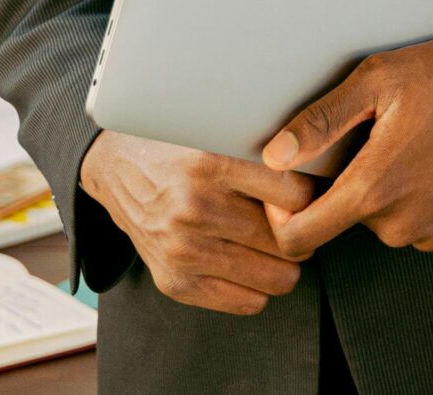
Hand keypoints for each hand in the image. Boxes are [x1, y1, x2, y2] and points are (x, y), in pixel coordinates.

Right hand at [80, 131, 317, 315]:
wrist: (114, 167)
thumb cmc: (178, 145)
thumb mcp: (217, 130)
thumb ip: (263, 154)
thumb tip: (318, 185)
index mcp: (211, 162)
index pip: (296, 193)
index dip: (308, 194)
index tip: (302, 192)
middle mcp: (196, 207)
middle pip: (290, 242)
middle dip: (298, 232)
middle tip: (288, 220)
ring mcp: (183, 250)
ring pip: (278, 278)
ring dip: (282, 263)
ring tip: (269, 241)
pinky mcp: (174, 282)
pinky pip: (249, 303)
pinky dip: (256, 285)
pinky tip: (244, 260)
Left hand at [262, 13, 432, 256]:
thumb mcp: (378, 80)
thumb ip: (320, 121)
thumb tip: (274, 155)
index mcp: (374, 188)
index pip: (299, 235)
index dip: (282, 214)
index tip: (291, 186)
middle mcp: (403, 223)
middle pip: (346, 220)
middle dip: (349, 184)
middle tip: (374, 136)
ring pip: (385, 223)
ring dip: (387, 192)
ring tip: (412, 142)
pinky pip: (421, 225)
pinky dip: (421, 199)